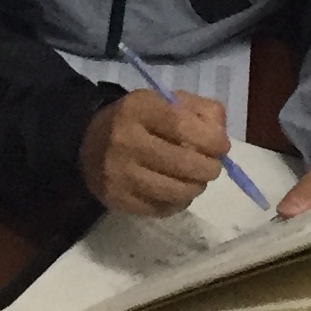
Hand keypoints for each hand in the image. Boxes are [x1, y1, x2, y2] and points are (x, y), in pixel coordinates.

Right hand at [80, 89, 227, 217]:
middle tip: (212, 167)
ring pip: (175, 191)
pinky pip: (161, 208)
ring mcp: (119, 174)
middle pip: (182, 163)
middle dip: (209, 168)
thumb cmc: (139, 120)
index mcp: (138, 109)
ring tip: (196, 180)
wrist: (88, 143)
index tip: (223, 147)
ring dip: (196, 187)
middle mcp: (125, 141)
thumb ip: (200, 111)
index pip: (181, 125)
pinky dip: (178, 202)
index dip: (210, 140)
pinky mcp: (117, 200)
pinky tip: (176, 191)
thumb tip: (220, 135)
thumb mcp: (166, 102)